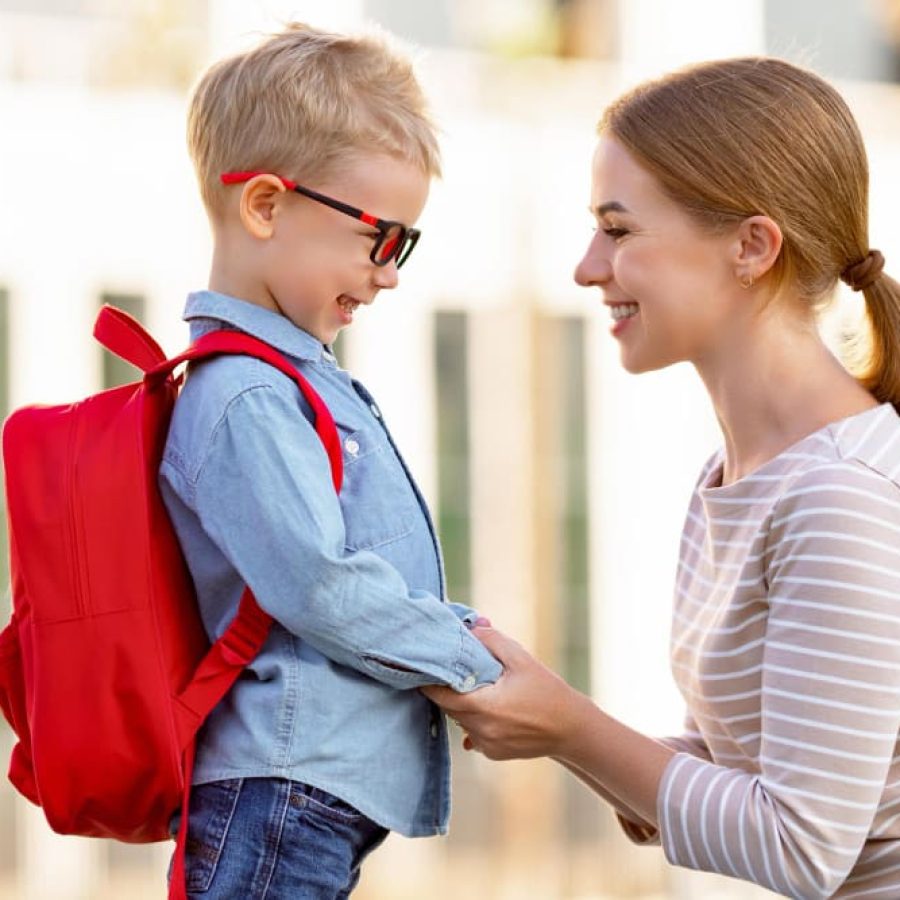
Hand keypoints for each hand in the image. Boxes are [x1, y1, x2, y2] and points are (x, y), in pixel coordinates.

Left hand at [421, 626, 590, 760]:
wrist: (572, 729)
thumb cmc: (548, 690)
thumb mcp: (521, 659)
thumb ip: (492, 641)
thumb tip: (470, 627)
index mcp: (484, 706)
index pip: (440, 694)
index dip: (430, 679)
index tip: (425, 664)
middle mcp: (481, 730)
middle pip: (448, 706)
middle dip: (448, 688)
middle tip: (452, 669)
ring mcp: (486, 745)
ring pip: (459, 720)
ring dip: (463, 704)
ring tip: (479, 687)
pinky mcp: (492, 754)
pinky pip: (472, 733)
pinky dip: (475, 719)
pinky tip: (492, 707)